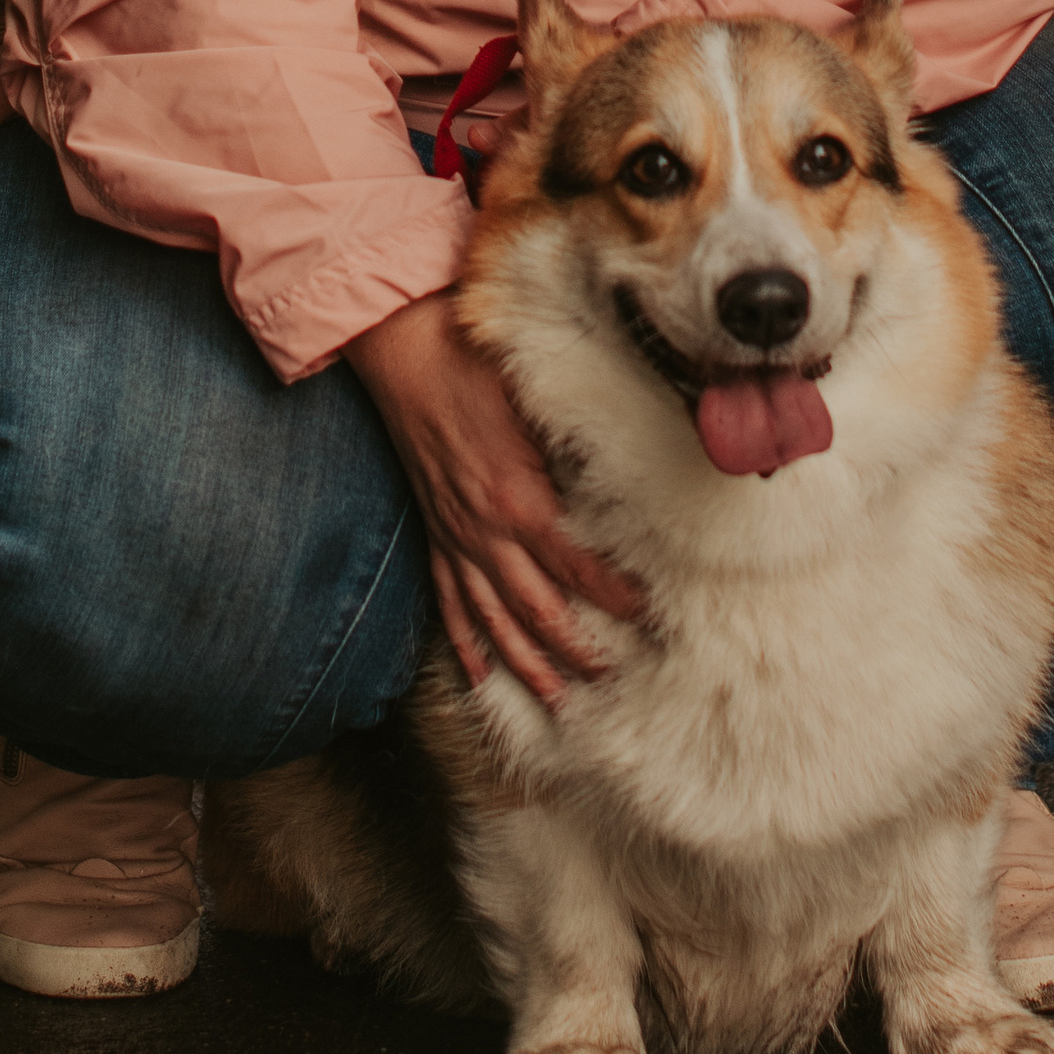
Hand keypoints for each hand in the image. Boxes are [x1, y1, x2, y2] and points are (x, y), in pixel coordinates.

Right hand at [346, 291, 641, 706]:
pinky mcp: (434, 533)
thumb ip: (577, 446)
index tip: (647, 616)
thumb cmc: (475, 368)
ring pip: (493, 619)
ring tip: (557, 698)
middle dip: (576, 647)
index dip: (614, 596)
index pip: (577, 566)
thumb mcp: (537, 402)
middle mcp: (485, 531)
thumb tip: (629, 470)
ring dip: (525, 663)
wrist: (406, 356)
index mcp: (519, 499)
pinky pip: (448, 600)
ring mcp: (456, 537)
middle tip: (611, 673)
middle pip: (537, 608)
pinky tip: (476, 674)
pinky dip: (463, 641)